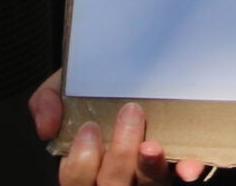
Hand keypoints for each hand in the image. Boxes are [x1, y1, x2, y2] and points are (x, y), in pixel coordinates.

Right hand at [30, 73, 206, 184]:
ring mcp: (146, 174)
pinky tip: (188, 166)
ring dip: (150, 169)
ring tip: (152, 145)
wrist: (137, 61)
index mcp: (86, 161)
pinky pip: (180, 176)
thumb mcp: (66, 85)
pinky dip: (185, 170)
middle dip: (119, 156)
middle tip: (130, 113)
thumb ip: (48, 101)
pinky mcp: (175, 166)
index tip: (89, 128)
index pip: (76, 180)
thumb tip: (47, 127)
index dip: (80, 164)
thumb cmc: (97, 82)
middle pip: (112, 185)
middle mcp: (115, 174)